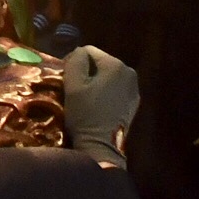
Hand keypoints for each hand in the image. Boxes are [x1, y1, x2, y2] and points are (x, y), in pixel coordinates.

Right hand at [59, 45, 138, 167]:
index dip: (73, 61)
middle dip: (86, 71)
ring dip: (95, 82)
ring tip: (84, 98)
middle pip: (100, 63)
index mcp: (115, 65)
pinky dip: (105, 93)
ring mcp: (134, 89)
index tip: (65, 78)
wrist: (102, 147)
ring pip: (107, 77)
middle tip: (73, 88)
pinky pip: (115, 90)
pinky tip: (96, 106)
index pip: (88, 51)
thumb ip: (75, 60)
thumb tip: (79, 52)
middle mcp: (129, 73)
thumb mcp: (73, 84)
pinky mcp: (133, 104)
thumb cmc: (86, 114)